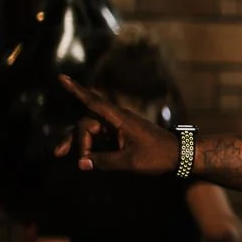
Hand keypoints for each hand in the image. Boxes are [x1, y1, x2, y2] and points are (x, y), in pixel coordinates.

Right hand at [55, 75, 178, 173]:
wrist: (179, 154)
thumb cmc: (158, 155)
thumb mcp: (130, 161)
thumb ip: (104, 161)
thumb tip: (81, 163)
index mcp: (120, 119)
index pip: (94, 102)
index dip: (77, 91)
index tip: (62, 77)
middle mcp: (117, 119)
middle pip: (87, 123)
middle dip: (76, 139)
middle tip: (64, 155)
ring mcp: (118, 126)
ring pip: (91, 130)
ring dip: (80, 143)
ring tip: (62, 155)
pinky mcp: (121, 134)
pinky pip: (100, 136)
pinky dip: (90, 145)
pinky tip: (84, 156)